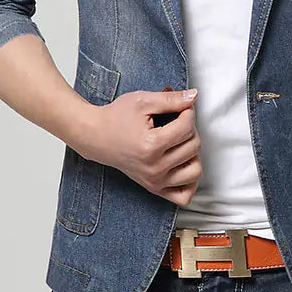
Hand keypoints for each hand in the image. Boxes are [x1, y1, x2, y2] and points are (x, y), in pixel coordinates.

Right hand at [71, 87, 202, 206]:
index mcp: (151, 145)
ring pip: (195, 171)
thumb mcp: (143, 101)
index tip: (179, 107)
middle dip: (189, 129)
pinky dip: (189, 182)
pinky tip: (182, 164)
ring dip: (192, 154)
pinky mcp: (154, 188)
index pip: (187, 127)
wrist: (96, 136)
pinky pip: (183, 196)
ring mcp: (154, 181)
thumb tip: (194, 96)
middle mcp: (154, 167)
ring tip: (179, 143)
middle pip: (194, 146)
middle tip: (175, 122)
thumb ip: (171, 99)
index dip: (187, 111)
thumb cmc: (117, 117)